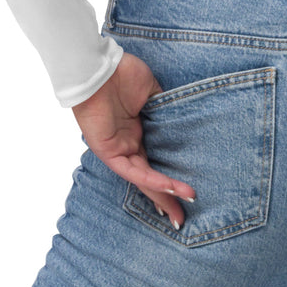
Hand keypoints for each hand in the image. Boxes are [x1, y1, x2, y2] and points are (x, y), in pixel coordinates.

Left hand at [71, 50, 195, 229]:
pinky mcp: (107, 151)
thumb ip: (164, 108)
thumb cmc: (121, 73)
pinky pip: (131, 170)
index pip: (155, 161)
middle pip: (149, 178)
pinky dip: (150, 179)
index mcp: (136, 131)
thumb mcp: (151, 90)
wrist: (98, 67)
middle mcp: (128, 144)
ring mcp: (118, 149)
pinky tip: (167, 187)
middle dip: (165, 199)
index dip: (170, 177)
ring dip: (161, 194)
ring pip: (141, 179)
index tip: (187, 192)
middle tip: (181, 219)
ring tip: (180, 209)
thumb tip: (180, 117)